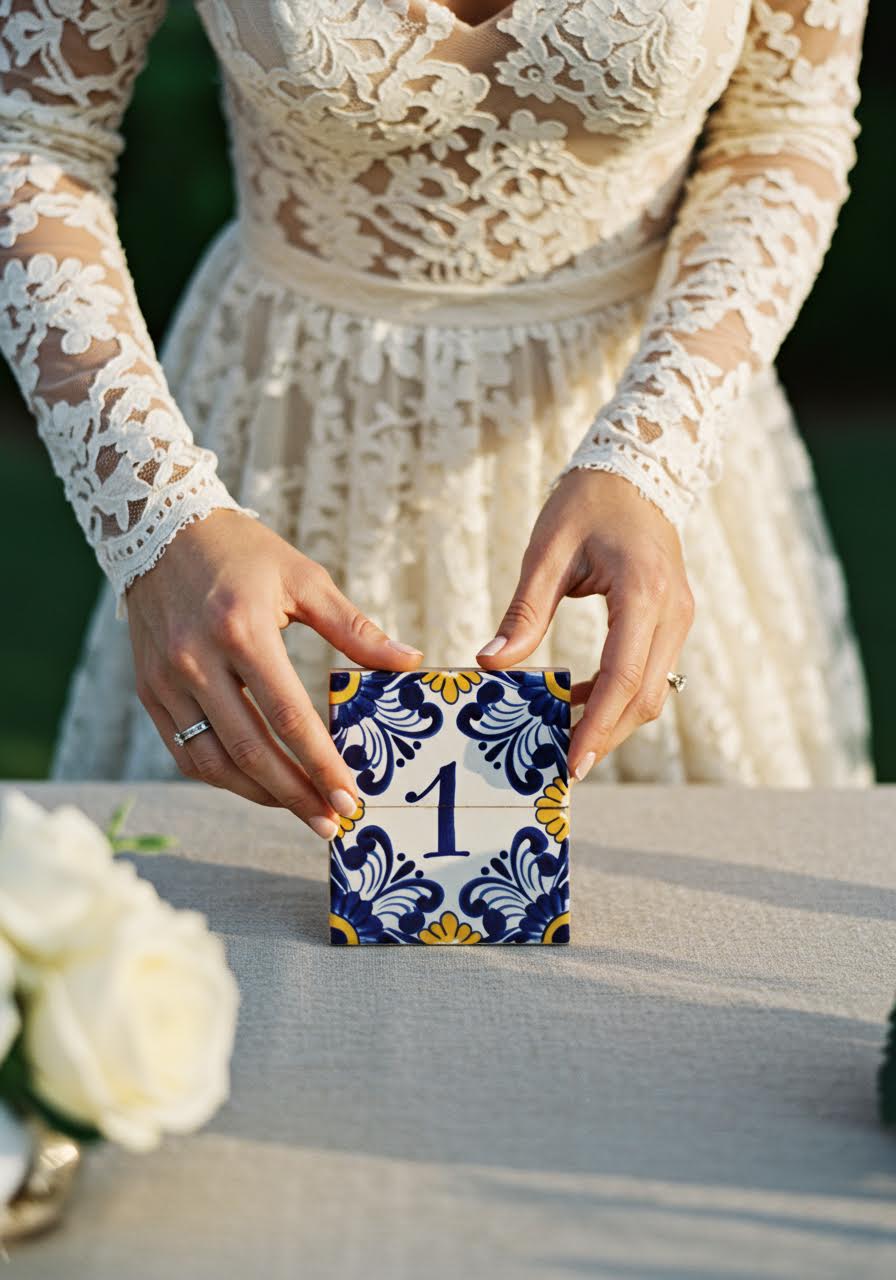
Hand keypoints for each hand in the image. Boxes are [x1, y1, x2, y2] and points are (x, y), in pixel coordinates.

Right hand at [125, 509, 422, 836]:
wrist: (160, 528)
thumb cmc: (244, 553)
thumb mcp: (304, 578)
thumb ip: (354, 628)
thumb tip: (409, 660)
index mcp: (242, 631)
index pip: (288, 716)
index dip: (321, 764)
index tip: (351, 798)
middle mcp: (197, 660)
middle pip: (251, 750)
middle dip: (296, 795)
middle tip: (332, 822)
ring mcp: (166, 679)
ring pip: (212, 761)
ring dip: (259, 794)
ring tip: (301, 810)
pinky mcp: (148, 689)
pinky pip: (184, 750)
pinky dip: (221, 776)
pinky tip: (257, 785)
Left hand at [476, 470, 693, 779]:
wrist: (637, 468)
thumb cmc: (586, 502)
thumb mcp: (547, 552)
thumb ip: (524, 612)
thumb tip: (491, 664)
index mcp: (643, 592)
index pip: (624, 676)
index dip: (598, 724)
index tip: (573, 762)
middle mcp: (673, 610)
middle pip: (646, 696)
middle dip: (605, 735)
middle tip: (562, 765)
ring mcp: (680, 616)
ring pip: (654, 691)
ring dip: (612, 718)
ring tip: (563, 736)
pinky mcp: (674, 619)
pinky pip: (651, 671)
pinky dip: (618, 694)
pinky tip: (576, 698)